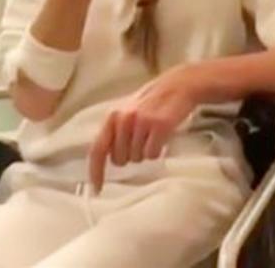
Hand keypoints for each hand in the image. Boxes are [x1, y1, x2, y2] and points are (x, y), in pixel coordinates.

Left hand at [87, 65, 198, 193]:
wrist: (178, 86)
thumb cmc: (151, 102)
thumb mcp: (126, 112)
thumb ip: (115, 132)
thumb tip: (106, 157)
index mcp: (112, 117)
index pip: (98, 149)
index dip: (96, 171)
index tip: (97, 188)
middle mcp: (124, 119)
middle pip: (120, 159)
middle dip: (129, 156)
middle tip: (141, 140)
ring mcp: (141, 122)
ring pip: (137, 158)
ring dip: (145, 152)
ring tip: (152, 135)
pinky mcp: (159, 126)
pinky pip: (152, 155)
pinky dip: (157, 151)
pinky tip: (161, 138)